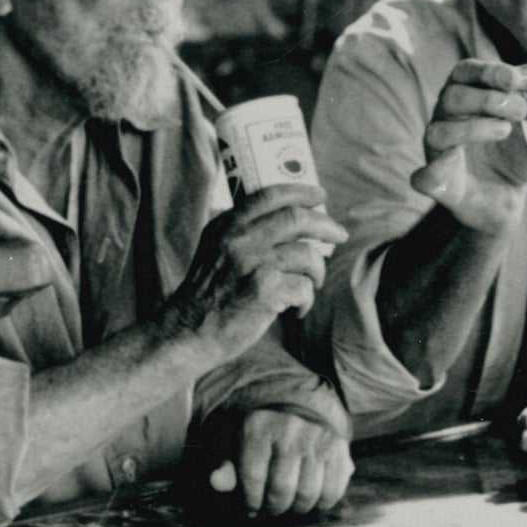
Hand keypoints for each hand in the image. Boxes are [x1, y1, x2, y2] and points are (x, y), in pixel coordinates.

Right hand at [164, 184, 347, 366]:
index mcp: (227, 225)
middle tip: (339, 234)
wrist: (187, 333)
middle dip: (326, 225)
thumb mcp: (214, 249)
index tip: (320, 197)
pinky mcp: (264, 292)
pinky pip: (305, 288)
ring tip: (311, 285)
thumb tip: (289, 219)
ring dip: (317, 272)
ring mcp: (252, 264)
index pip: (270, 195)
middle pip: (297, 218)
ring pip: (308, 255)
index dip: (302, 193)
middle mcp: (239, 239)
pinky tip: (295, 310)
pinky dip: (306, 300)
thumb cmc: (206, 295)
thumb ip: (241, 232)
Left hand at [210, 408, 354, 516]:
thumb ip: (225, 465)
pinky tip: (312, 502)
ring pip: (308, 493)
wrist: (295, 404)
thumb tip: (216, 482)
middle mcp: (290, 428)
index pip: (252, 476)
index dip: (249, 500)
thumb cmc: (258, 432)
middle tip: (272, 508)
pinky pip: (333, 489)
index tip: (250, 508)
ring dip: (297, 508)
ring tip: (290, 505)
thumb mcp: (233, 442)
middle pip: (282, 489)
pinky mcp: (338, 446)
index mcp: (258, 425)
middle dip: (274, 507)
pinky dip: (322, 503)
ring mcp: (317, 437)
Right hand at [409, 59, 526, 234]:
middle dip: (487, 99)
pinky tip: (454, 163)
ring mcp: (438, 150)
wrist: (508, 201)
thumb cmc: (516, 160)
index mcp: (468, 99)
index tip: (515, 79)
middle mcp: (447, 119)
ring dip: (473, 128)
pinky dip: (437, 169)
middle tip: (520, 110)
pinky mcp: (435, 182)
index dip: (488, 72)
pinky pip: (425, 175)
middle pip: (452, 96)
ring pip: (439, 131)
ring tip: (504, 131)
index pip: (466, 72)